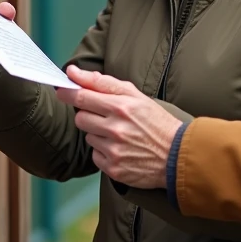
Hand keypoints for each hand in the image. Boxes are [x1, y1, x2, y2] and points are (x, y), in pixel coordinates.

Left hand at [56, 67, 181, 189]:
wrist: (178, 156)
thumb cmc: (157, 122)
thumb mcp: (137, 96)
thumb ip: (104, 83)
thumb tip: (74, 73)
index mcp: (122, 107)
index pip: (82, 97)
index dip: (68, 93)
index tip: (62, 90)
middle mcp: (116, 129)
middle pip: (80, 118)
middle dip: (89, 115)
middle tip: (106, 117)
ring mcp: (114, 150)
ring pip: (88, 137)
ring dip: (99, 135)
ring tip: (120, 135)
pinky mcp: (113, 168)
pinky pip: (95, 155)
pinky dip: (104, 152)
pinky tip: (121, 150)